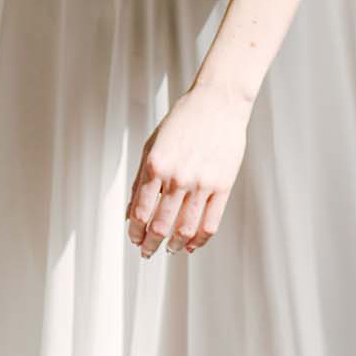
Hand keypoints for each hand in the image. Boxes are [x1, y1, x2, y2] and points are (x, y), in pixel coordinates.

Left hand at [126, 84, 250, 258]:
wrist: (217, 103)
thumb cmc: (183, 120)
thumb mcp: (152, 144)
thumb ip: (140, 178)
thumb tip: (132, 210)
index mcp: (156, 165)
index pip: (140, 211)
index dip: (135, 231)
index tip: (134, 238)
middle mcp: (178, 177)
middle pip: (161, 226)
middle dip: (150, 244)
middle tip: (147, 252)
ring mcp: (202, 183)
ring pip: (185, 230)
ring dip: (174, 246)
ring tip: (169, 250)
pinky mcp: (223, 187)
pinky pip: (210, 223)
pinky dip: (199, 240)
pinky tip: (191, 244)